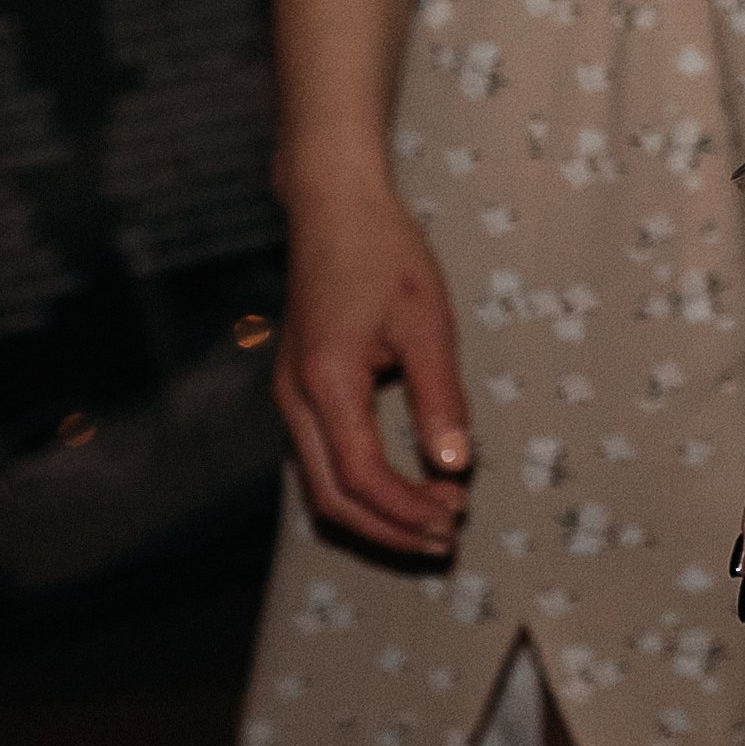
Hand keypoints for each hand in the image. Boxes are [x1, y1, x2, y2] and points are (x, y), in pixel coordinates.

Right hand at [269, 178, 474, 556]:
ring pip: (320, 484)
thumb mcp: (427, 322)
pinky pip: (321, 458)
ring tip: (431, 518)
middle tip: (445, 538)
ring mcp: (290, 397)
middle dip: (388, 527)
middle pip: (332, 498)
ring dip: (374, 510)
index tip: (454, 519)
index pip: (362, 476)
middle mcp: (294, 399)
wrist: (333, 207)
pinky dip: (360, 484)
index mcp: (324, 383)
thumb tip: (454, 466)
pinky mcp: (299, 390)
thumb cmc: (384, 253)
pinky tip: (404, 484)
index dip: (407, 509)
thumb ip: (439, 398)